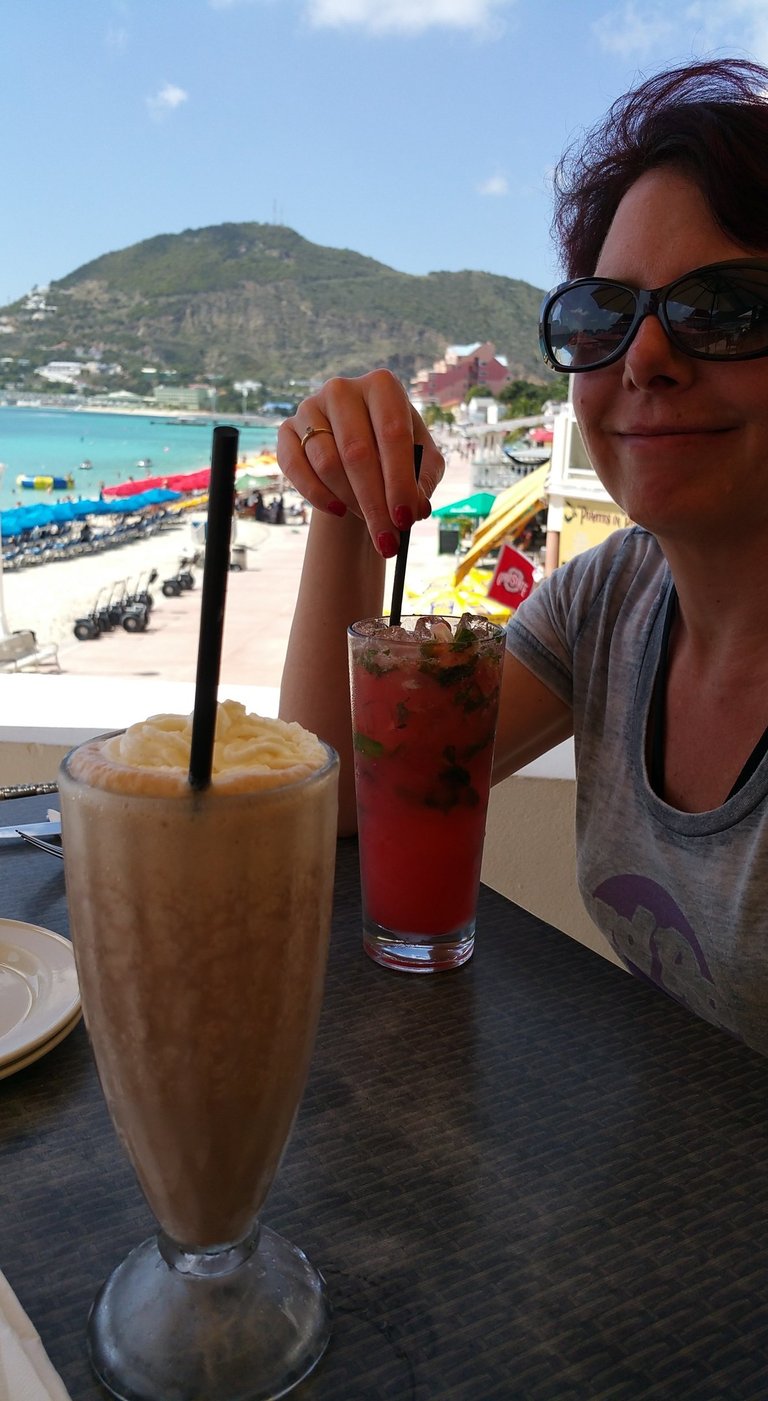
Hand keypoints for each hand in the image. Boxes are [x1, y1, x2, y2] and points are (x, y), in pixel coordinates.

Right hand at [276, 370, 444, 556]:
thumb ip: (424, 482)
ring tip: (368, 521)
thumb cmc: (394, 456)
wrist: (356, 455)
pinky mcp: (286, 430)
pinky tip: (338, 511)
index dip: (400, 480)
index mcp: (382, 386)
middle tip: (387, 540)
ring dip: (349, 501)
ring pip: (327, 463)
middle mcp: (343, 389)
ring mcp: (310, 407)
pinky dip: (317, 495)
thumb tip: (417, 506)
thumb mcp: (422, 465)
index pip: (393, 433)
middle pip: (357, 452)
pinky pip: (296, 467)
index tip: (406, 518)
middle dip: (374, 503)